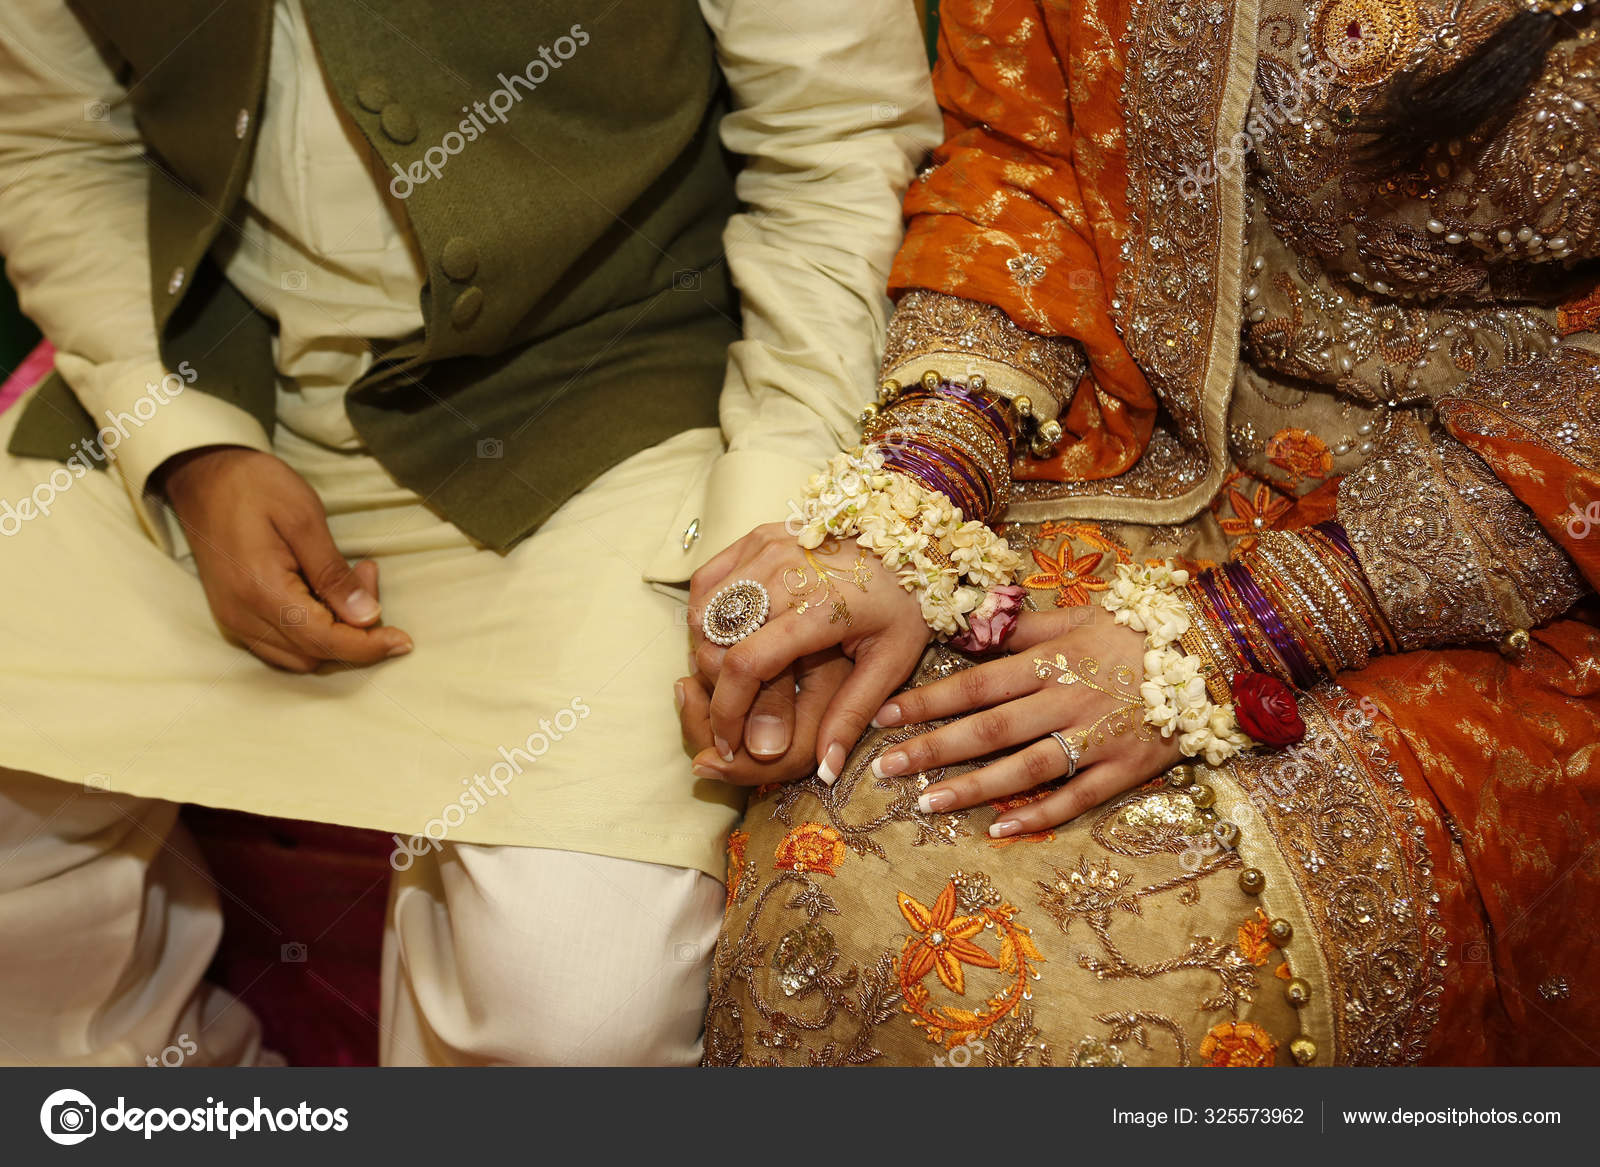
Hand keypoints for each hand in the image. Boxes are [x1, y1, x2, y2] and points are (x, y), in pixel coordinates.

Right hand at [158, 446, 412, 671]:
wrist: (204, 478)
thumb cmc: (255, 488)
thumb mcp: (304, 518)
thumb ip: (333, 573)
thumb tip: (367, 617)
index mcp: (260, 591)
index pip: (324, 640)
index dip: (368, 646)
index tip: (404, 641)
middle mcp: (242, 616)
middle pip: (315, 653)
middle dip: (356, 630)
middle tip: (369, 575)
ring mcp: (234, 620)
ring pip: (300, 656)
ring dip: (335, 633)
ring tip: (351, 581)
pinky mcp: (234, 616)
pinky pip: (282, 645)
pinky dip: (313, 631)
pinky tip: (325, 594)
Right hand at [687, 523, 929, 780]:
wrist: (913, 540)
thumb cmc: (905, 602)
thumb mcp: (892, 661)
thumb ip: (852, 715)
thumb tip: (825, 773)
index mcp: (819, 608)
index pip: (745, 665)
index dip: (727, 712)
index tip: (730, 744)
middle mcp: (784, 572)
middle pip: (717, 642)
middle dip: (716, 690)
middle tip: (733, 719)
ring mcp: (767, 549)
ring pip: (704, 612)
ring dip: (707, 653)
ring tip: (730, 682)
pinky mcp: (757, 537)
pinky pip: (708, 581)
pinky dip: (704, 614)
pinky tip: (724, 639)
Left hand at [869, 605, 1183, 835]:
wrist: (1212, 650)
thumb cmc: (1135, 631)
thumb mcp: (1076, 615)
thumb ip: (1020, 625)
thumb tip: (964, 626)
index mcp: (1051, 661)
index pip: (976, 683)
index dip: (928, 700)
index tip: (885, 715)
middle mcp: (1067, 700)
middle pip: (990, 729)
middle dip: (933, 748)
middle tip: (887, 766)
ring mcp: (1097, 738)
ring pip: (1025, 767)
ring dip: (973, 787)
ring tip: (927, 802)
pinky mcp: (1125, 769)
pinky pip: (1076, 798)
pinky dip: (1038, 814)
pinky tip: (998, 828)